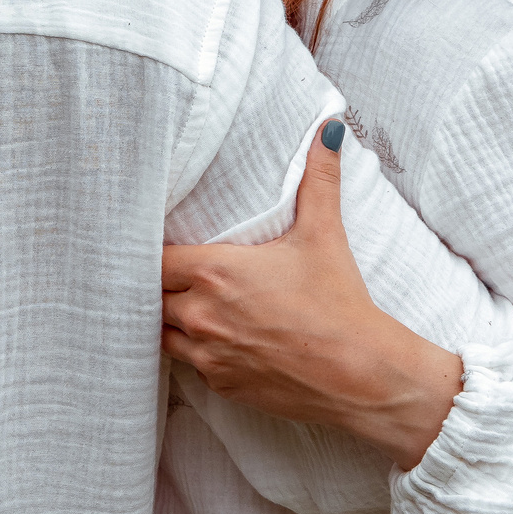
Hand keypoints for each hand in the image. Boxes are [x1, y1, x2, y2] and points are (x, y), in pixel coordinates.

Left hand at [161, 118, 463, 470]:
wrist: (361, 375)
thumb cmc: (339, 302)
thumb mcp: (324, 235)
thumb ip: (317, 178)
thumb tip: (329, 128)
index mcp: (214, 271)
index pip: (154, 258)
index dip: (155, 252)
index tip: (164, 245)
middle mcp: (200, 314)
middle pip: (151, 295)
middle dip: (160, 285)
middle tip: (174, 274)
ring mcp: (207, 354)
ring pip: (160, 332)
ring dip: (170, 318)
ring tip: (187, 304)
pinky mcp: (220, 385)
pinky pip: (188, 364)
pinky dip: (195, 350)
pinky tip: (216, 337)